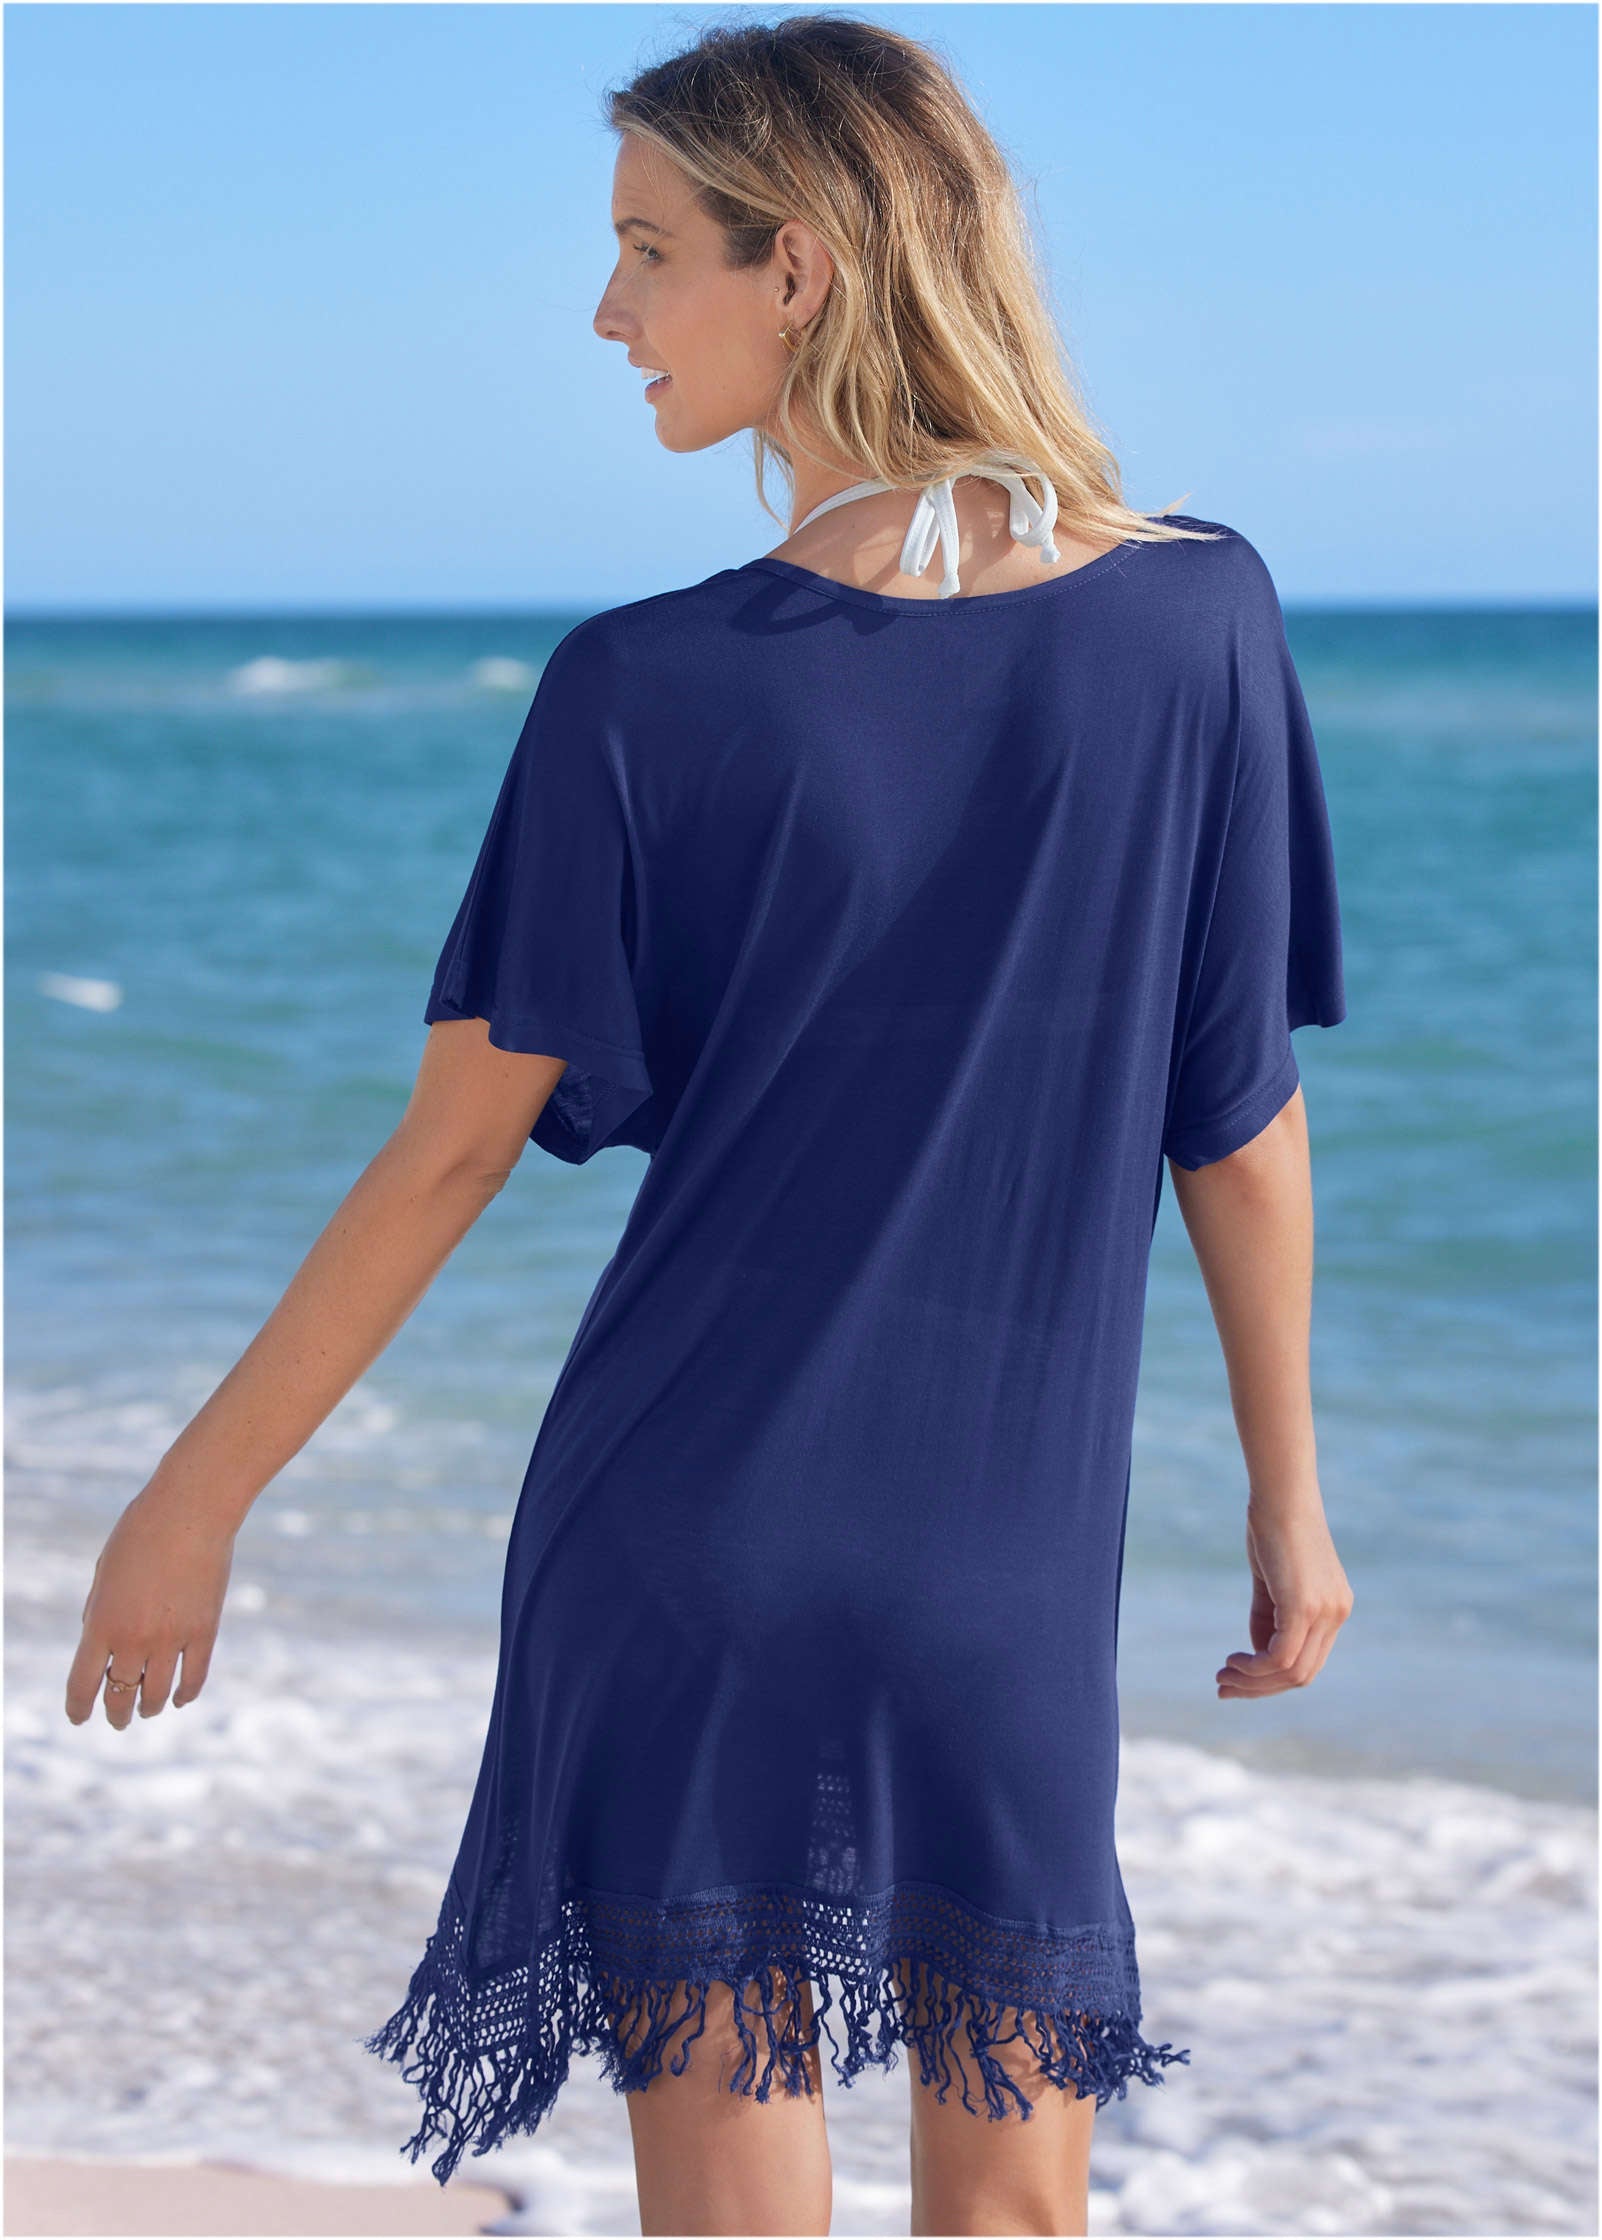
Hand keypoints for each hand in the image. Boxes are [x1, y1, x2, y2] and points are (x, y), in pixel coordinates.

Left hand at [64, 1483, 237, 1728]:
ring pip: (156, 1694)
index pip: (83, 1684)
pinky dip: (185, 1694)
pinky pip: (194, 1677)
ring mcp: (172, 1638)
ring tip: (147, 1709)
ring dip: (149, 1707)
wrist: (191, 1511)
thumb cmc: (141, 1533)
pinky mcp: (205, 1631)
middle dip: (115, 1713)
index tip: (79, 1718)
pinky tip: (179, 1697)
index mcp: (102, 1623)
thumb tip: (106, 1648)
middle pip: (120, 1695)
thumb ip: (99, 1613)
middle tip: (117, 1720)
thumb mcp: (104, 1574)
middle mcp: (135, 1638)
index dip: (78, 1708)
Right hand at [1216, 1494, 1353, 1699]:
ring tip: (1223, 1677)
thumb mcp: (1271, 1580)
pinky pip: (1282, 1657)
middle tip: (1224, 1685)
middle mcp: (1337, 1614)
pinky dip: (1255, 1667)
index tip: (1238, 1676)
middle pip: (1303, 1674)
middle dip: (1261, 1688)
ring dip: (1254, 1682)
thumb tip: (1258, 1654)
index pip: (1309, 1660)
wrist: (1280, 1494)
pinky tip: (1233, 1660)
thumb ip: (1268, 1617)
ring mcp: (1325, 1612)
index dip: (1273, 1677)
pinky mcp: (1305, 1607)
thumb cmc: (1272, 1527)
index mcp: (1334, 1607)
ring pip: (1293, 1672)